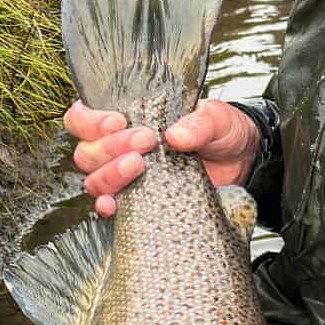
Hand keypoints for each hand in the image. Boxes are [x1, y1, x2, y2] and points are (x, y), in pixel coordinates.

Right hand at [64, 97, 259, 216]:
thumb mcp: (216, 119)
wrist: (241, 162)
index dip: (91, 120)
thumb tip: (176, 136)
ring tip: (141, 167)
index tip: (119, 121)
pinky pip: (109, 206)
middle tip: (147, 142)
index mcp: (127, 117)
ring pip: (94, 179)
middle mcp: (118, 148)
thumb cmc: (221, 132)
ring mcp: (125, 177)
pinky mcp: (137, 201)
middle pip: (87, 152)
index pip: (83, 117)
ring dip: (111, 175)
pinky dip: (108, 206)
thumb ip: (198, 123)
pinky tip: (116, 205)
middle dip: (112, 147)